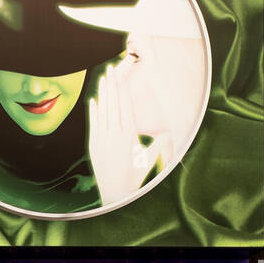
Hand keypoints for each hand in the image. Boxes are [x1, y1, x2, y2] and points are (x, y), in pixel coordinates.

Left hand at [87, 63, 167, 205]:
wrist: (115, 193)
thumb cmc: (135, 177)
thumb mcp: (150, 160)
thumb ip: (160, 145)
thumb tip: (170, 133)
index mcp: (129, 135)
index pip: (125, 107)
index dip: (122, 91)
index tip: (120, 77)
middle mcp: (114, 135)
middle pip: (113, 105)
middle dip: (112, 86)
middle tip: (110, 69)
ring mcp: (102, 140)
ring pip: (102, 112)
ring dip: (102, 94)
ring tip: (103, 79)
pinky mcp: (94, 146)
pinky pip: (93, 124)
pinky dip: (93, 112)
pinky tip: (93, 100)